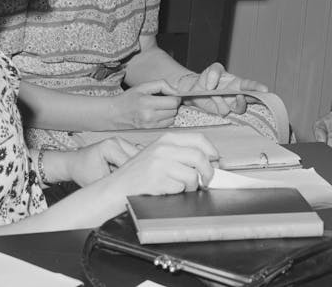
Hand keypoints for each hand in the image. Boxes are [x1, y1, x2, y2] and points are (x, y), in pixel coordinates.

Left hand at [62, 137, 139, 185]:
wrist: (73, 164)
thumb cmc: (82, 172)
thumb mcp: (97, 181)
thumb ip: (114, 183)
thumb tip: (130, 189)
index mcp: (110, 146)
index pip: (130, 163)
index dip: (134, 177)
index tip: (136, 189)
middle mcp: (118, 141)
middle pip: (137, 157)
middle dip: (137, 172)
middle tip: (136, 187)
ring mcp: (121, 142)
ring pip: (138, 157)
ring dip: (135, 169)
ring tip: (129, 180)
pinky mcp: (123, 147)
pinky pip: (134, 157)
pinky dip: (133, 166)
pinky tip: (128, 175)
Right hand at [104, 132, 218, 197]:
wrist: (117, 187)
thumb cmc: (138, 173)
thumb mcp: (158, 153)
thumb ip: (180, 152)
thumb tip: (208, 159)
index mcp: (166, 139)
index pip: (199, 139)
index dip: (211, 151)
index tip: (215, 160)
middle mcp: (164, 148)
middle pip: (200, 157)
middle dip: (208, 172)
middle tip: (206, 180)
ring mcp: (161, 164)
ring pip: (192, 176)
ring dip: (191, 186)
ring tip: (181, 187)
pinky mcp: (158, 180)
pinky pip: (180, 188)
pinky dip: (178, 193)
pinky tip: (167, 190)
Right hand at [109, 80, 181, 127]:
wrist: (114, 114)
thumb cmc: (128, 99)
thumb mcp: (143, 86)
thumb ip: (161, 85)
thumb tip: (176, 92)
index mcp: (147, 102)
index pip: (173, 102)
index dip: (176, 97)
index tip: (171, 95)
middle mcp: (149, 116)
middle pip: (174, 111)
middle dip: (172, 105)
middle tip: (164, 101)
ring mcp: (150, 126)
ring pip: (172, 119)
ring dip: (170, 113)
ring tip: (159, 108)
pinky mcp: (150, 131)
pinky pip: (166, 125)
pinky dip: (165, 120)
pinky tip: (157, 115)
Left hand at [176, 63, 268, 114]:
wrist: (195, 90)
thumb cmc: (208, 78)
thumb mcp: (211, 69)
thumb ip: (214, 72)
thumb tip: (213, 85)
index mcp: (237, 83)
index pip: (250, 85)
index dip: (257, 87)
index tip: (264, 89)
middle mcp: (237, 95)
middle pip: (251, 99)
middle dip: (255, 99)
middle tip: (252, 97)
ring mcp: (231, 104)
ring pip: (240, 108)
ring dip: (232, 102)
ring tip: (221, 94)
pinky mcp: (223, 112)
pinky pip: (225, 111)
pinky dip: (218, 104)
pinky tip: (213, 98)